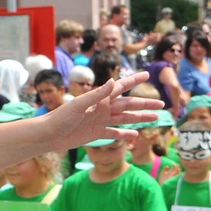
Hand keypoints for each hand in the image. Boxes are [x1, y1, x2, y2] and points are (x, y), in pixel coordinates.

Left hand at [42, 72, 159, 148]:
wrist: (48, 135)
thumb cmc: (61, 117)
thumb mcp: (80, 105)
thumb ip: (98, 94)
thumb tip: (113, 81)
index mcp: (99, 99)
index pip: (120, 87)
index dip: (133, 81)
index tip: (147, 75)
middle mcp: (102, 108)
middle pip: (128, 104)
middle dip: (145, 103)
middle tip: (162, 103)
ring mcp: (100, 121)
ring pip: (125, 118)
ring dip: (140, 118)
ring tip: (156, 117)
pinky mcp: (95, 134)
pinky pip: (114, 133)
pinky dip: (124, 134)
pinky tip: (135, 135)